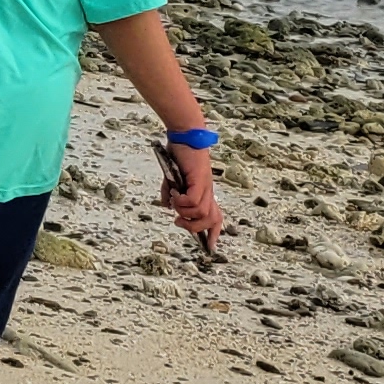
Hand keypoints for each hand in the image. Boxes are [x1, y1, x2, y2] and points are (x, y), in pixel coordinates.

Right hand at [154, 140, 225, 256]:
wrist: (184, 135)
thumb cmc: (179, 154)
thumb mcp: (172, 179)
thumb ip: (171, 193)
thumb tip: (167, 207)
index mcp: (205, 192)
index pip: (216, 217)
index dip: (214, 233)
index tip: (210, 247)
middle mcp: (208, 191)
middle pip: (211, 220)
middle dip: (195, 228)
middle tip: (179, 222)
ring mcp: (205, 186)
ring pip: (202, 213)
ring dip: (185, 212)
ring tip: (175, 203)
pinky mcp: (200, 180)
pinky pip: (195, 201)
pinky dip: (183, 202)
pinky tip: (174, 194)